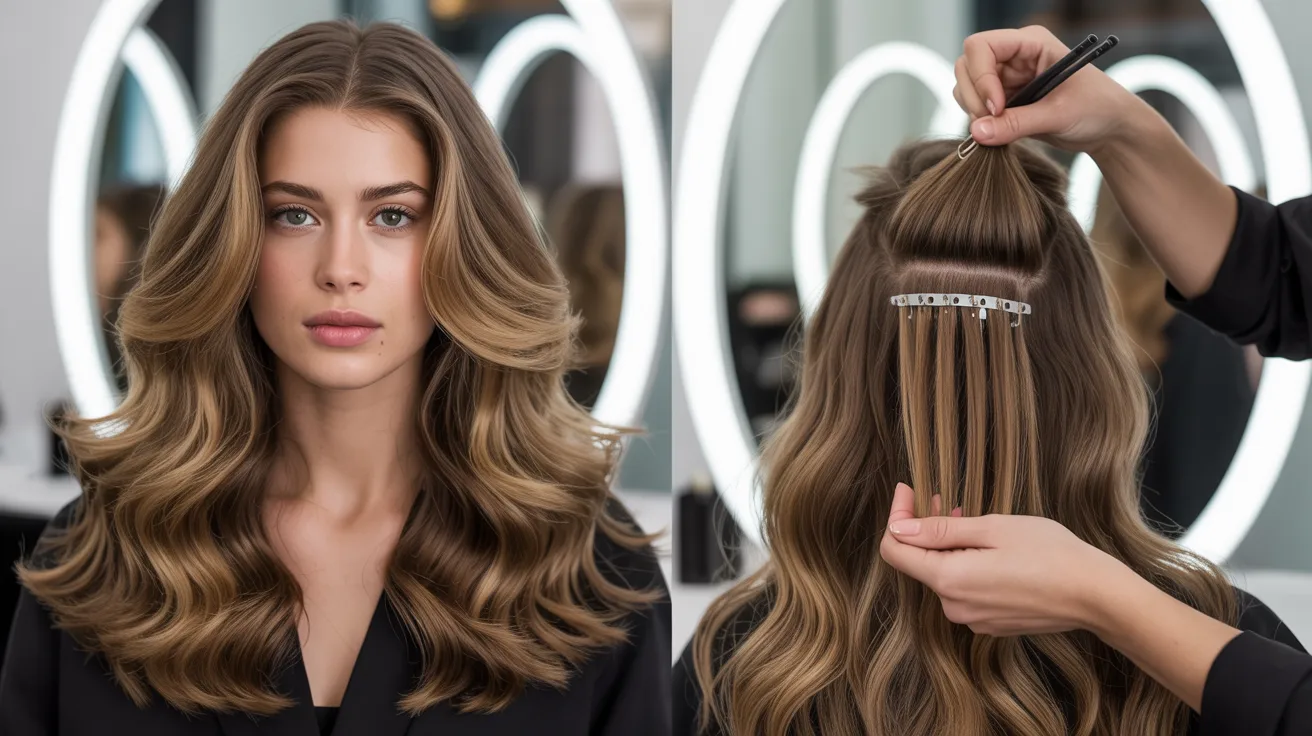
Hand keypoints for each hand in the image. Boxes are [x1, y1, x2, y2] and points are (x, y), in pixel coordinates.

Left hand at [879, 482, 1126, 636]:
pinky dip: (966, 565)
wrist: (1095, 595)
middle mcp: (954, 607)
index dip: (896, 517)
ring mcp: (972, 619)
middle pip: (919, 563)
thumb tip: (898, 527)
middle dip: (924, 528)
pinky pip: (964, 590)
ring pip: (944, 575)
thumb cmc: (1049, 553)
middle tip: (940, 497)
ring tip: (969, 518)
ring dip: (949, 545)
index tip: (908, 490)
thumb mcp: (992, 528)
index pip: (894, 552)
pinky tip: (989, 548)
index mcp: (949, 580)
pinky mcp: (990, 623)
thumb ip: (939, 530)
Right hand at [954, 26, 1149, 155]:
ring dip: (974, 110)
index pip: (981, 46)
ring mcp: (1005, 77)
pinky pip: (974, 107)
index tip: (997, 107)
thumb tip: (976, 132)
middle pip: (966, 66)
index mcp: (1030, 43)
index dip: (980, 77)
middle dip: (974, 96)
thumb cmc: (1097, 108)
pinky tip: (1003, 132)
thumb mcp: (1059, 115)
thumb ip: (1016, 124)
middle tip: (993, 123)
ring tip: (1003, 129)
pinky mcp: (1003, 99)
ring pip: (965, 88)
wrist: (1108, 128)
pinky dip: (980, 122)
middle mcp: (1013, 56)